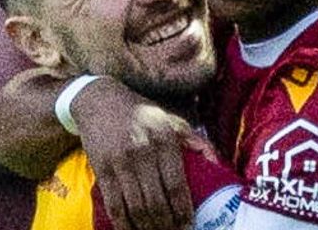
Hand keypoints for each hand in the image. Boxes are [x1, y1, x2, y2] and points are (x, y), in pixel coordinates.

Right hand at [72, 77, 193, 229]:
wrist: (99, 100)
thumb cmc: (141, 113)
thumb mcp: (171, 119)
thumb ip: (195, 141)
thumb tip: (218, 163)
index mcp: (164, 140)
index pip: (176, 185)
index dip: (183, 211)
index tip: (188, 225)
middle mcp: (142, 151)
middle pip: (156, 202)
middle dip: (166, 226)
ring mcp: (120, 162)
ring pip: (135, 207)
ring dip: (147, 228)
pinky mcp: (101, 169)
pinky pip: (114, 205)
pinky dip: (123, 224)